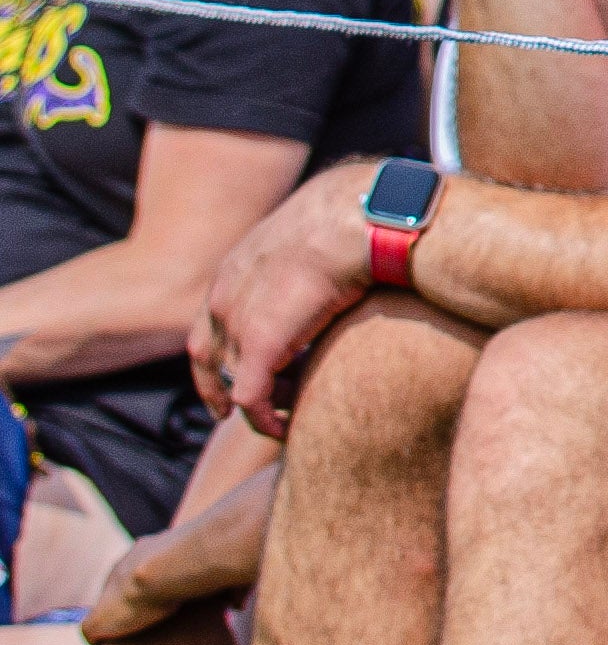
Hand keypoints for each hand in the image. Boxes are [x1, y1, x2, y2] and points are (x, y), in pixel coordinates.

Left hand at [193, 159, 383, 433]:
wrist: (360, 216)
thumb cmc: (358, 214)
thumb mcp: (318, 230)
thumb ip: (310, 253)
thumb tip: (338, 256)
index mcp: (235, 267)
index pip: (210, 320)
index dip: (217, 352)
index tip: (229, 374)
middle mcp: (224, 296)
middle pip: (209, 355)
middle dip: (218, 386)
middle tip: (231, 411)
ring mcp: (238, 321)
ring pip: (233, 379)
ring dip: (257, 402)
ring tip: (283, 416)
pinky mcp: (261, 345)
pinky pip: (251, 397)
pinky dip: (263, 418)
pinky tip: (282, 430)